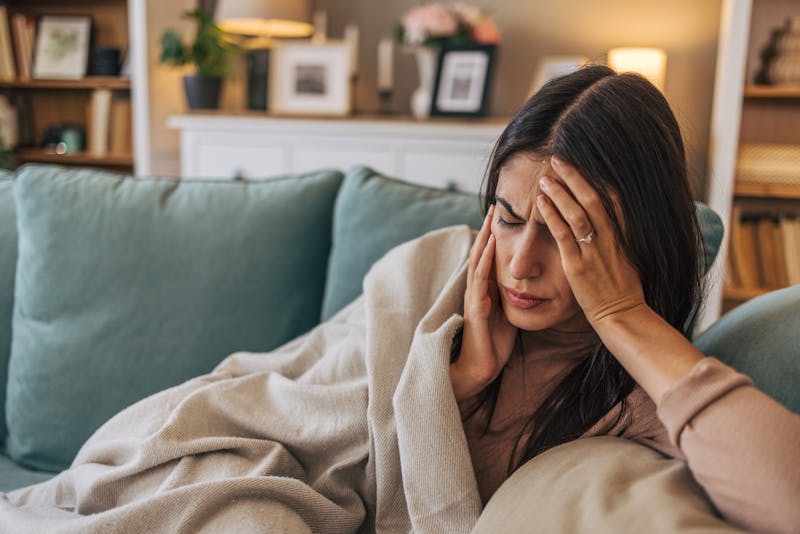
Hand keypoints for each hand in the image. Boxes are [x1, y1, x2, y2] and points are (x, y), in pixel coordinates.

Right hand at [451, 204, 517, 401]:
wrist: (481, 368)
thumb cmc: (494, 343)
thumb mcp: (507, 314)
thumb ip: (511, 296)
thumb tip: (526, 284)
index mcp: (485, 289)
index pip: (490, 256)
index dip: (495, 235)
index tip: (504, 215)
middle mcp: (477, 288)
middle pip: (482, 252)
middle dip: (487, 229)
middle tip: (494, 204)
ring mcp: (474, 297)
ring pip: (479, 260)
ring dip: (485, 237)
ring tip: (491, 217)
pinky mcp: (477, 308)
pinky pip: (480, 280)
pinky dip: (486, 260)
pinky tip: (492, 246)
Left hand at [536, 157, 646, 326]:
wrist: (623, 316)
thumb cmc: (623, 292)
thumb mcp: (628, 260)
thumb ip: (619, 241)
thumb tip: (615, 226)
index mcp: (622, 237)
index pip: (612, 200)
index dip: (597, 180)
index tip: (585, 164)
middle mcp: (609, 240)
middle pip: (592, 200)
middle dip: (575, 178)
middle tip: (559, 160)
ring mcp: (593, 252)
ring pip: (576, 213)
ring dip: (560, 193)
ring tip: (546, 178)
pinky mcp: (577, 266)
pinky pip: (563, 235)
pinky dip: (552, 216)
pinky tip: (542, 202)